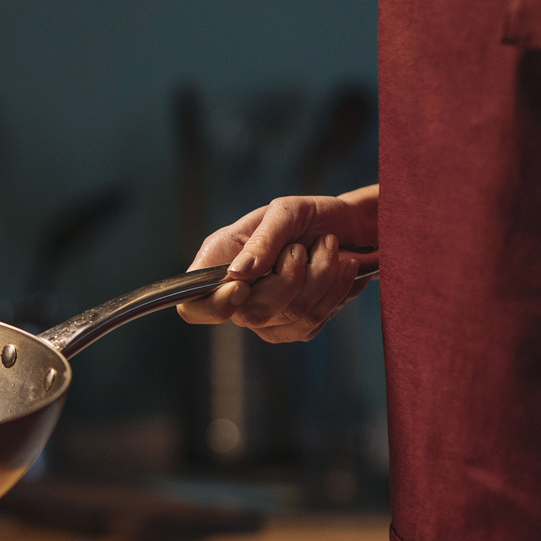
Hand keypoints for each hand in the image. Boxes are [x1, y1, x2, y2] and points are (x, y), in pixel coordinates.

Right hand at [178, 186, 378, 342]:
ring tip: (328, 247)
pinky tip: (341, 266)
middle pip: (250, 315)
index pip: (193, 307)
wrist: (347, 227)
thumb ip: (261, 241)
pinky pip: (314, 321)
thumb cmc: (307, 215)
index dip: (214, 305)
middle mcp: (237, 297)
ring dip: (320, 276)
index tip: (242, 288)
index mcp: (217, 265)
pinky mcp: (296, 327)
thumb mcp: (283, 213)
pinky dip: (335, 289)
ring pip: (291, 317)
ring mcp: (267, 316)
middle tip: (300, 248)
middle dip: (287, 280)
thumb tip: (237, 274)